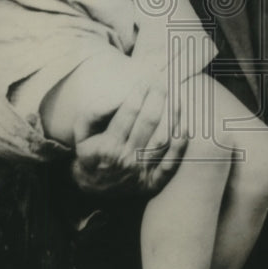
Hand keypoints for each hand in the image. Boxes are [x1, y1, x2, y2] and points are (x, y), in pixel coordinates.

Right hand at [71, 74, 187, 195]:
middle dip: (158, 97)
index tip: (145, 80)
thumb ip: (94, 112)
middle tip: (163, 82)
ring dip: (172, 116)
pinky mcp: (155, 182)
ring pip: (163, 139)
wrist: (95, 189)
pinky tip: (185, 125)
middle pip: (148, 122)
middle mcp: (126, 159)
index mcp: (108, 146)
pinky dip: (180, 144)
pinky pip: (172, 162)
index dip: (140, 92)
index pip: (129, 112)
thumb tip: (117, 97)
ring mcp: (142, 172)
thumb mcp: (82, 133)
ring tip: (177, 97)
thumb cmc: (91, 153)